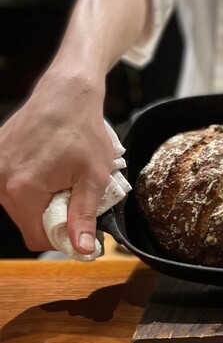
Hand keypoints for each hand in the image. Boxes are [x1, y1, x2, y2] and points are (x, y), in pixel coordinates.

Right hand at [0, 71, 112, 253]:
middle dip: (52, 215)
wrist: (67, 93)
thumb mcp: (94, 178)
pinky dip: (31, 182)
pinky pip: (11, 183)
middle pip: (26, 221)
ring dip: (41, 198)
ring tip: (62, 175)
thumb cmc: (83, 131)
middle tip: (73, 191)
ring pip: (18, 203)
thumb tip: (83, 249)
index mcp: (22, 190)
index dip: (62, 237)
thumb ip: (84, 216)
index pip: (37, 238)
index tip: (80, 223)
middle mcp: (0, 180)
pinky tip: (49, 165)